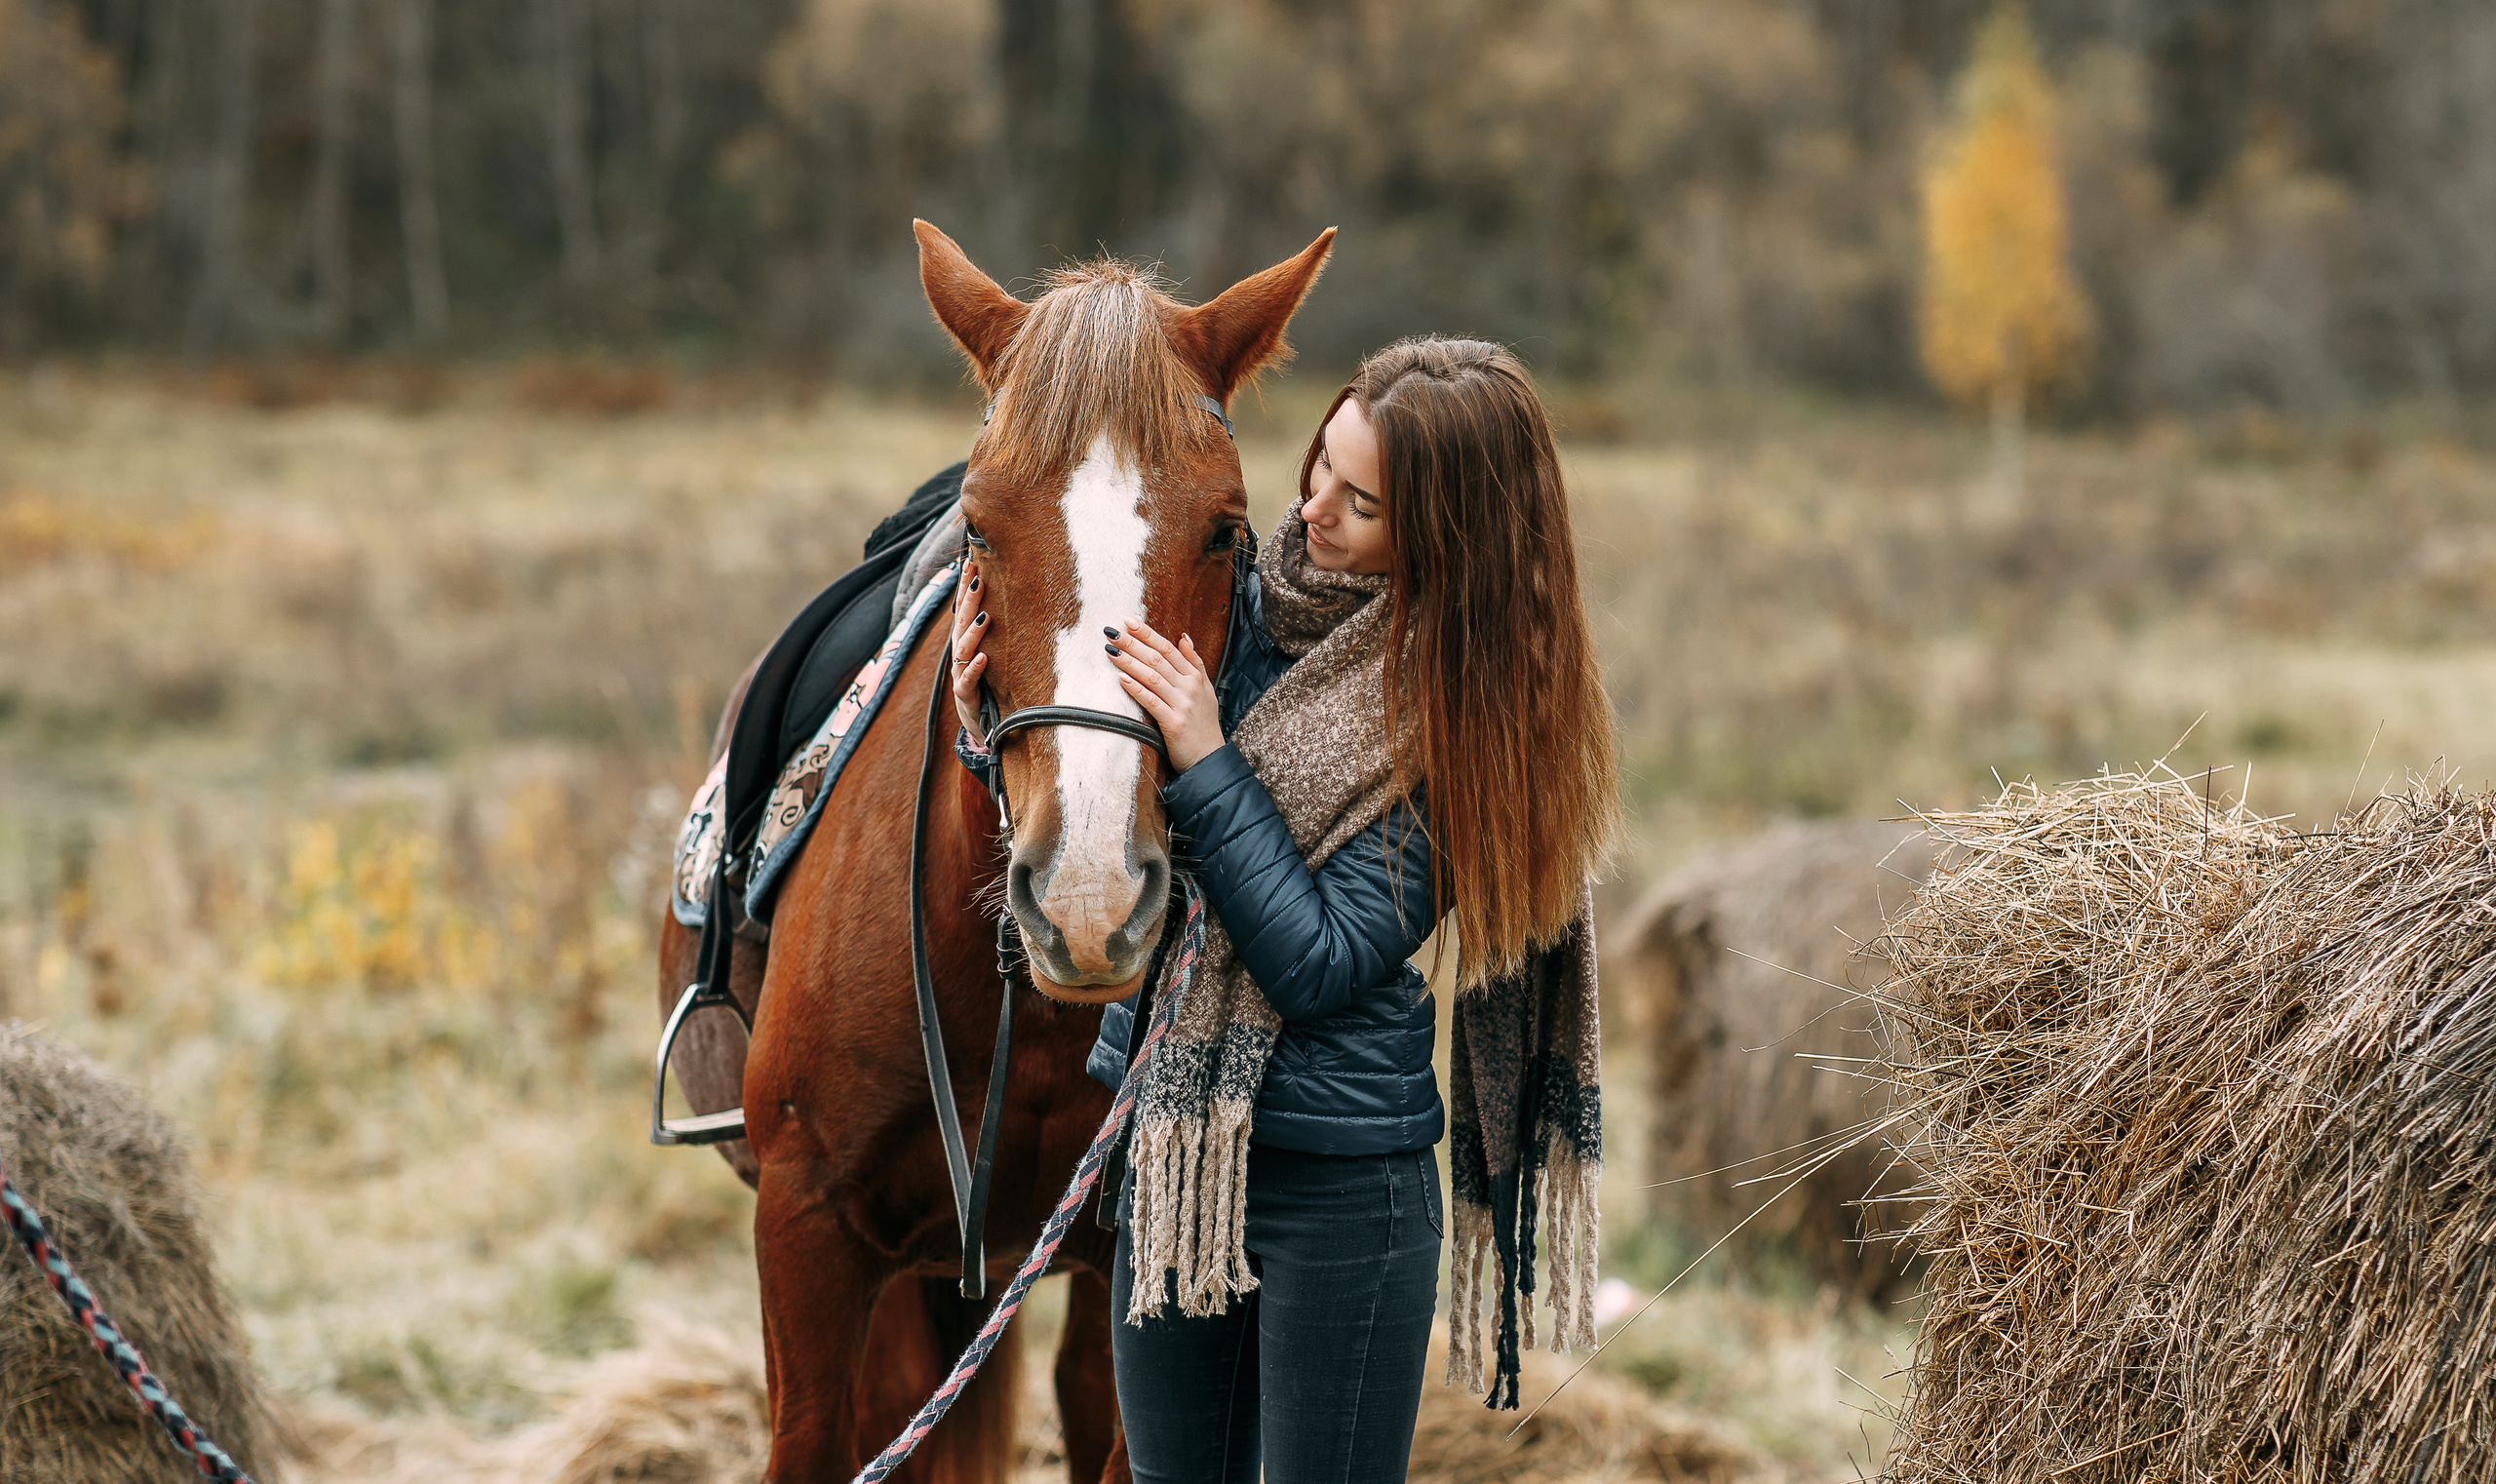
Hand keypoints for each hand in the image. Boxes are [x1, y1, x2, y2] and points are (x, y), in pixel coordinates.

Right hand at [950, 561, 990, 746]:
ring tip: (986, 616)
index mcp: (966, 641)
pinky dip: (976, 668)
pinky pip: (968, 680)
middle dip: (968, 600)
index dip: (965, 586)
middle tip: (978, 578)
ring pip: (963, 648)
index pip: (963, 608)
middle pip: (961, 622)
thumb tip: (1005, 599)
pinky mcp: (965, 694)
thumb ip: (990, 630)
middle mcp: (960, 654)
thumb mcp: (989, 653)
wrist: (981, 723)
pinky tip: (984, 657)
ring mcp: (960, 673)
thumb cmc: (987, 683)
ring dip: (974, 631)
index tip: (970, 562)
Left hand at [1107, 618, 1221, 771]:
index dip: (1147, 634)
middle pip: (1157, 659)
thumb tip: (1183, 637)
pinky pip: (1151, 702)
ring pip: (1152, 677)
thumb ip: (1194, 662)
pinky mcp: (1174, 723)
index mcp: (1195, 677)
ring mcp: (1182, 705)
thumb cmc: (1203, 724)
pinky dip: (1136, 689)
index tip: (1129, 622)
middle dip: (1133, 643)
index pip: (1168, 648)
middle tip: (1112, 631)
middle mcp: (1190, 687)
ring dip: (1130, 662)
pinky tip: (1122, 679)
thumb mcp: (1205, 689)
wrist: (1209, 758)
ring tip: (1111, 651)